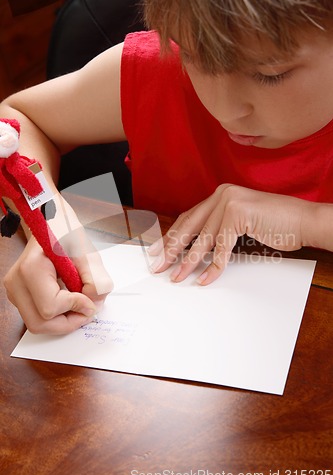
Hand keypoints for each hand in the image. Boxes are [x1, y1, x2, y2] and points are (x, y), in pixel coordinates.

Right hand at [4, 235, 112, 333]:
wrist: (51, 226)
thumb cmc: (66, 233)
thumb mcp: (88, 253)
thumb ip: (97, 280)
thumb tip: (93, 306)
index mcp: (31, 267)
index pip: (50, 306)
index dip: (75, 307)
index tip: (90, 299)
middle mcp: (17, 281)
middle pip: (40, 323)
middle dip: (69, 322)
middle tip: (88, 311)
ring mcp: (15, 290)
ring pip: (37, 324)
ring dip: (63, 322)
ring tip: (79, 307)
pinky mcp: (19, 296)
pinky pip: (37, 317)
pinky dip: (56, 317)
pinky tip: (69, 303)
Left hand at [149, 184, 311, 284]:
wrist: (304, 221)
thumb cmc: (275, 224)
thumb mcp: (240, 224)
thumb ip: (219, 229)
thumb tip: (195, 250)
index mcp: (220, 194)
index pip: (188, 217)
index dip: (171, 236)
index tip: (158, 251)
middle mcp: (222, 194)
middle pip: (189, 227)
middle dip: (171, 249)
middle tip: (160, 266)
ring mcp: (230, 202)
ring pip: (202, 240)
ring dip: (188, 262)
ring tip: (177, 277)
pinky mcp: (239, 214)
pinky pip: (221, 247)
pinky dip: (213, 267)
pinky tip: (205, 279)